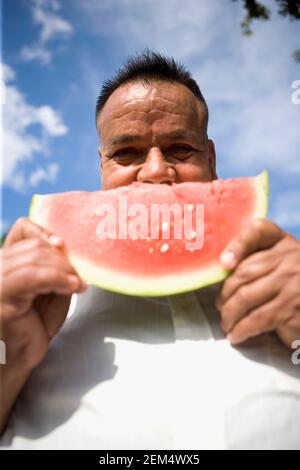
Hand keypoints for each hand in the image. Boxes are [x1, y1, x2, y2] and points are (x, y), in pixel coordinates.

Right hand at [0, 218, 86, 431]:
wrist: (14, 361)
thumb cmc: (32, 327)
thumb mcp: (50, 291)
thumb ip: (55, 268)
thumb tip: (63, 245)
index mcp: (6, 261)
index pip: (23, 229)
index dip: (46, 233)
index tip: (64, 246)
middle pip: (35, 245)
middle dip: (63, 260)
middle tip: (78, 278)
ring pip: (35, 257)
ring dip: (64, 270)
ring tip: (76, 285)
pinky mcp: (1, 295)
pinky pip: (31, 276)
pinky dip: (57, 278)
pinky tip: (72, 287)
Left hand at [216, 219, 299, 348]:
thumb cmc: (292, 288)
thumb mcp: (279, 265)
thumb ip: (255, 260)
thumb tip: (221, 268)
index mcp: (283, 243)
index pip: (259, 230)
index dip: (237, 244)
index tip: (224, 263)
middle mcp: (290, 258)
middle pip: (244, 271)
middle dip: (225, 293)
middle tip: (219, 306)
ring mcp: (292, 283)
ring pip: (246, 296)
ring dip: (229, 314)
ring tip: (226, 323)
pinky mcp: (292, 308)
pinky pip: (257, 318)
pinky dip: (242, 329)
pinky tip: (236, 335)